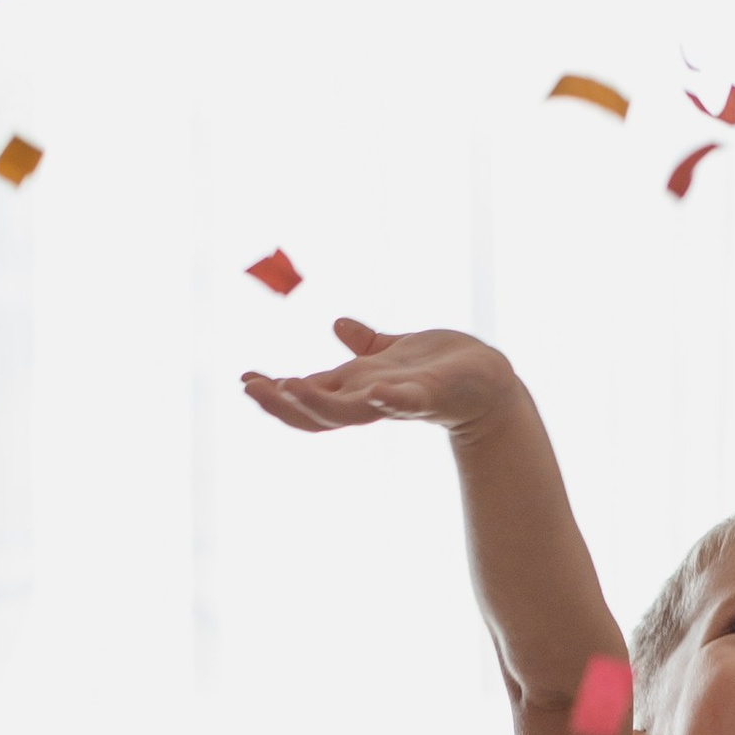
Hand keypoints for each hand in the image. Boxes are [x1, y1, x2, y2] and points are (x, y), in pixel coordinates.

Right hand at [241, 317, 517, 435]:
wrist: (491, 384)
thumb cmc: (444, 370)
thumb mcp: (395, 352)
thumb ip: (367, 345)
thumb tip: (338, 323)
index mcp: (359, 387)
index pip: (309, 393)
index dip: (276, 391)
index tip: (243, 379)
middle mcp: (373, 399)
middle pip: (319, 410)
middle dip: (282, 402)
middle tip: (250, 389)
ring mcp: (400, 399)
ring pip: (353, 411)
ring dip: (320, 403)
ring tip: (290, 388)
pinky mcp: (431, 395)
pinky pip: (408, 400)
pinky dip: (391, 399)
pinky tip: (376, 392)